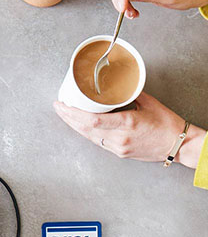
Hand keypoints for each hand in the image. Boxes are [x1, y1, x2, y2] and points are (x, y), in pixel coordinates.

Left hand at [54, 93, 205, 168]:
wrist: (179, 144)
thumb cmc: (167, 123)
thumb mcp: (148, 103)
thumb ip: (129, 94)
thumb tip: (115, 84)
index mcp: (127, 123)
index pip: (92, 120)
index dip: (73, 114)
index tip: (63, 105)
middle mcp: (120, 138)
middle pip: (85, 129)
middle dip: (68, 118)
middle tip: (58, 107)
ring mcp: (118, 147)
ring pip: (89, 137)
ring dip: (75, 125)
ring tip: (64, 114)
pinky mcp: (119, 153)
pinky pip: (97, 142)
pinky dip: (86, 132)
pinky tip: (79, 125)